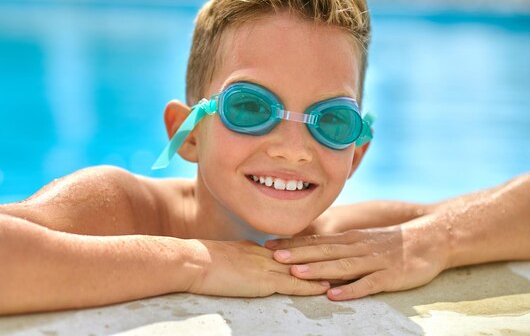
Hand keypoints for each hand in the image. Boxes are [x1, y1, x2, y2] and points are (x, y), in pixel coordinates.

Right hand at [187, 240, 330, 297]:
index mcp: (256, 249)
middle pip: (301, 257)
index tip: (324, 252)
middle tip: (344, 258)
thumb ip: (237, 261)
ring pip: (302, 269)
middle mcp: (265, 255)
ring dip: (324, 272)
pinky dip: (311, 287)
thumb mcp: (224, 257)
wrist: (192, 261)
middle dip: (323, 259)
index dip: (308, 253)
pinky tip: (326, 289)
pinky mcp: (263, 281)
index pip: (288, 250)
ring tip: (345, 273)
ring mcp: (265, 266)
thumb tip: (240, 266)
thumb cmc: (199, 261)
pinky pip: (293, 285)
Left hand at [265, 216, 449, 300]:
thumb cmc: (392, 243)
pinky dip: (351, 290)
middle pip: (323, 251)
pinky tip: (335, 296)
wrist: (430, 239)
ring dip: (318, 270)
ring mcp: (373, 261)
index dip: (292, 243)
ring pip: (341, 266)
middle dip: (297, 254)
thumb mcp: (362, 240)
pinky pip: (368, 284)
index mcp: (349, 239)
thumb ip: (340, 246)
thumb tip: (312, 253)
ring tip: (296, 273)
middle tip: (273, 256)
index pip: (316, 241)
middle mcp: (357, 247)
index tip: (269, 245)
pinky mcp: (389, 276)